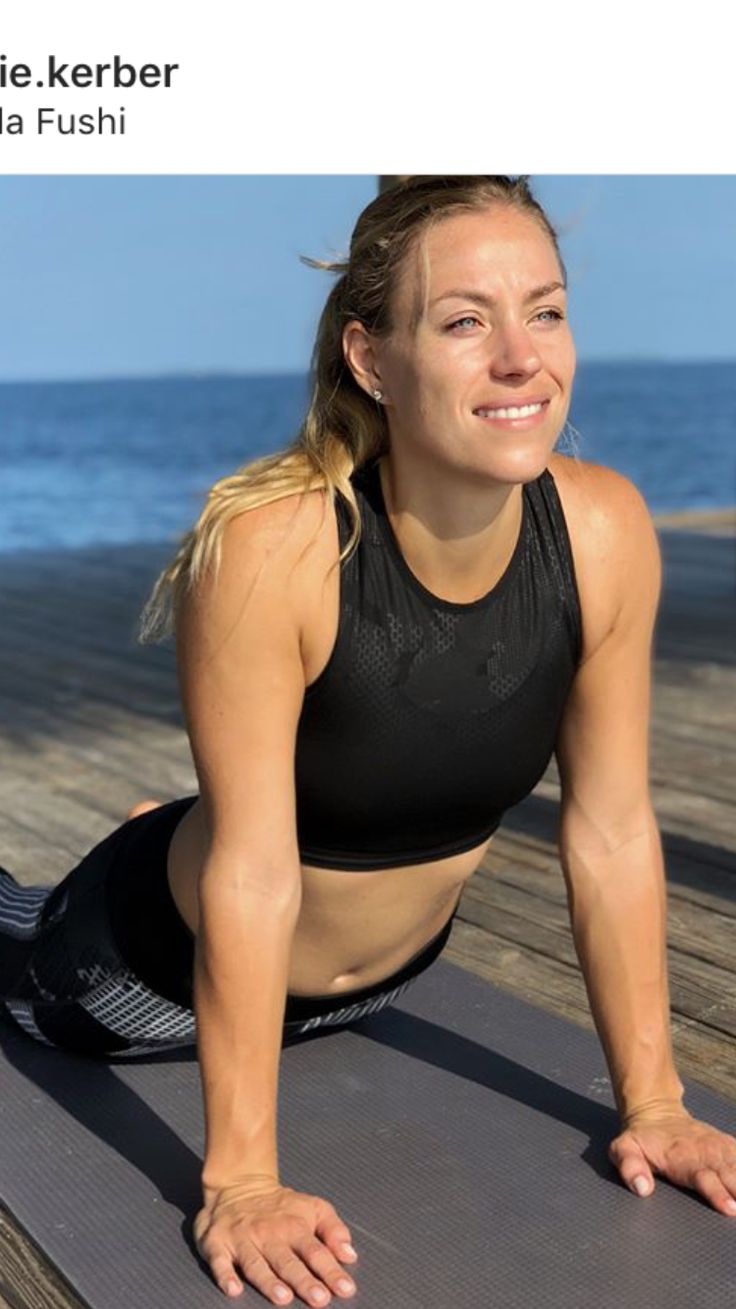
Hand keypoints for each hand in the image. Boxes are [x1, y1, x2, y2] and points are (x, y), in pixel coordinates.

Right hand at [194, 1176, 357, 1304]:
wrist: (239, 1183)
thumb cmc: (281, 1205)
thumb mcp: (313, 1207)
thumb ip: (333, 1230)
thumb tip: (350, 1255)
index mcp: (295, 1227)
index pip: (316, 1251)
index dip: (331, 1271)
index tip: (345, 1289)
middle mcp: (269, 1234)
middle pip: (288, 1261)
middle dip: (304, 1281)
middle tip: (319, 1299)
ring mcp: (243, 1240)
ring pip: (256, 1263)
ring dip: (269, 1281)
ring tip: (283, 1297)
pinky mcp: (218, 1243)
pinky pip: (220, 1261)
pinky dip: (225, 1275)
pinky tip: (233, 1289)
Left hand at [608, 1105, 735, 1216]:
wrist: (657, 1113)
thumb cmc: (642, 1140)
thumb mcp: (624, 1149)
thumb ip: (630, 1166)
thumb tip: (641, 1187)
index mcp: (684, 1160)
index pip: (705, 1178)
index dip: (717, 1193)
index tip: (730, 1208)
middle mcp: (707, 1154)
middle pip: (730, 1176)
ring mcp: (720, 1149)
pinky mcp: (729, 1147)